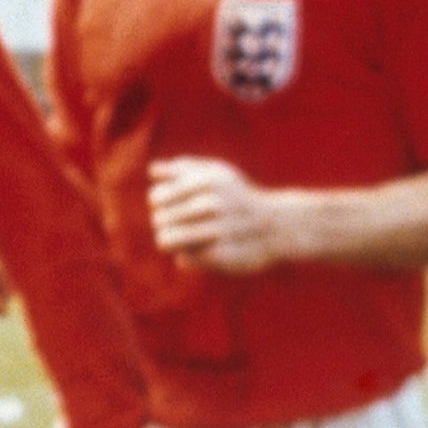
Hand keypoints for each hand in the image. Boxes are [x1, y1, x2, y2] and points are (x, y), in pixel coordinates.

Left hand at [145, 157, 300, 275]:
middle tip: (181, 223)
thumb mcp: (216, 173)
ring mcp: (215, 231)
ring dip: (171, 240)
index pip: (157, 197)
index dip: (160, 202)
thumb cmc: (238, 196)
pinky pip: (183, 258)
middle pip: (159, 219)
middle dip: (165, 222)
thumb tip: (152, 171)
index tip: (173, 204)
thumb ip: (182, 168)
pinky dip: (187, 255)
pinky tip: (199, 250)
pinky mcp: (218, 256)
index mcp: (206, 181)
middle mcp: (211, 204)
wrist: (275, 226)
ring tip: (182, 238)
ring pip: (165, 240)